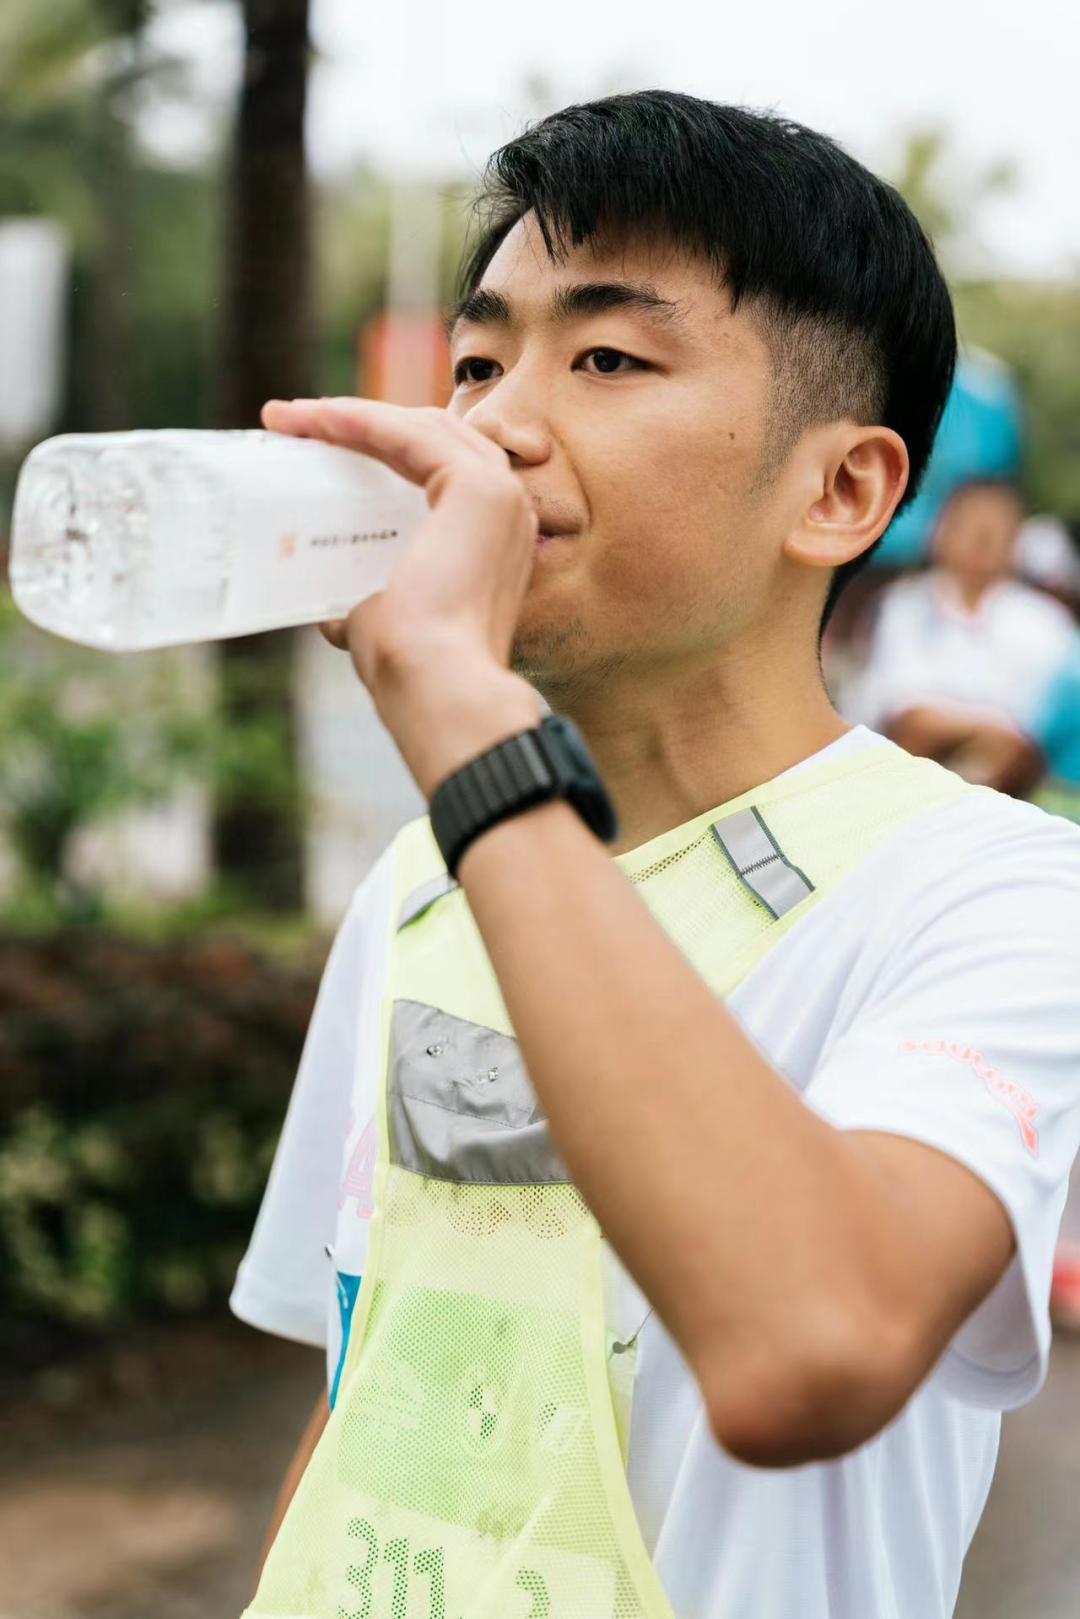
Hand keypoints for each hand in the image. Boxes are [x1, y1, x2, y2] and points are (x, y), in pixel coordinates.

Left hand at [261, 396, 541, 795]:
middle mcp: (508, 511)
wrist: (435, 684)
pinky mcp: (479, 487)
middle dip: (360, 423)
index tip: (315, 445)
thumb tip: (332, 614)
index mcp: (493, 540)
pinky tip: (315, 420)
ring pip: (420, 427)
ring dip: (352, 415)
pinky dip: (359, 421)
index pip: (436, 468)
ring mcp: (501, 494)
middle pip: (430, 437)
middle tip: (293, 423)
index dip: (378, 448)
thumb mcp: (384, 618)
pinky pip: (408, 434)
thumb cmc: (410, 667)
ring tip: (291, 418)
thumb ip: (368, 603)